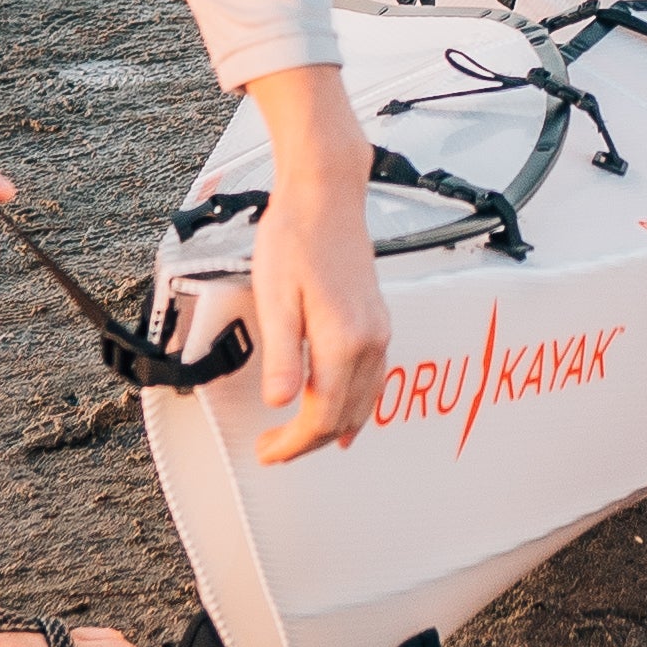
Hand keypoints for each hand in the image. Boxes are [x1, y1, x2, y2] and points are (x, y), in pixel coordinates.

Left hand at [235, 65, 387, 464]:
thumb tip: (282, 403)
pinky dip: (358, 405)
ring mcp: (379, 330)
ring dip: (334, 427)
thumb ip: (282, 355)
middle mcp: (370, 340)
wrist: (326, 194)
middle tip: (274, 450)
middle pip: (346, 415)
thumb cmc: (295, 237)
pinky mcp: (378, 319)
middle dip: (309, 442)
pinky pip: (374, 380)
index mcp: (344, 340)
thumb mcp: (275, 297)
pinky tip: (346, 413)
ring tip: (301, 442)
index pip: (321, 415)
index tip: (267, 452)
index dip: (293, 443)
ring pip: (364, 402)